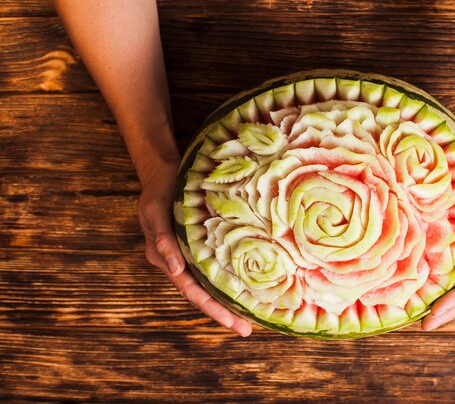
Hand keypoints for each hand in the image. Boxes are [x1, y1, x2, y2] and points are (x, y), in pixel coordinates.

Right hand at [138, 157, 252, 336]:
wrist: (164, 173)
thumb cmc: (159, 191)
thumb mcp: (154, 211)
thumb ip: (162, 240)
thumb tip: (175, 268)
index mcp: (166, 259)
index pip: (190, 290)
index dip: (210, 307)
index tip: (229, 321)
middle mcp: (180, 262)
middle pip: (202, 294)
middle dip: (223, 313)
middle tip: (246, 330)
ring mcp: (191, 255)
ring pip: (211, 284)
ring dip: (228, 301)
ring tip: (251, 318)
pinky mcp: (202, 245)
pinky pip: (216, 267)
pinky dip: (230, 279)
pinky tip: (248, 288)